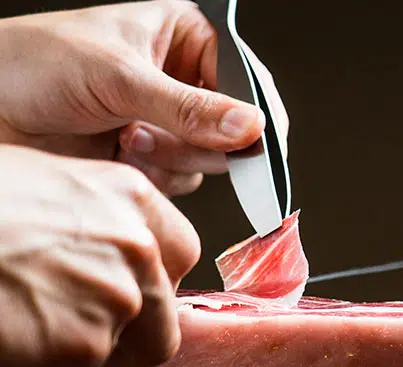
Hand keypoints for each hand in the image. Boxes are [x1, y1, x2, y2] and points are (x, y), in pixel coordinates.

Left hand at [0, 0, 288, 196]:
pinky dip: (154, 174)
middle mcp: (182, 77)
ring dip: (171, 157)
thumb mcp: (121, 78)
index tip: (251, 144)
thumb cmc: (35, 65)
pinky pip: (182, 180)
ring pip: (210, 159)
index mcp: (185, 35)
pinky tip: (119, 153)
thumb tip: (251, 129)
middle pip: (234, 126)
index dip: (252, 115)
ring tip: (127, 137)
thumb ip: (191, 109)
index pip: (246, 78)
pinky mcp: (149, 156)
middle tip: (164, 133)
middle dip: (198, 139)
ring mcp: (168, 120)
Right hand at [0, 145, 200, 366]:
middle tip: (60, 331)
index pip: (178, 254)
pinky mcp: (80, 349)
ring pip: (115, 356)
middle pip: (161, 319)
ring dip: (72, 358)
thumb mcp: (36, 183)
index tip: (124, 294)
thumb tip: (104, 263)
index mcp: (127, 197)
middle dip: (119, 336)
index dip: (151, 282)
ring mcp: (114, 300)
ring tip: (14, 330)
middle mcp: (135, 247)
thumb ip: (90, 223)